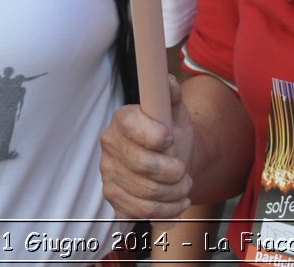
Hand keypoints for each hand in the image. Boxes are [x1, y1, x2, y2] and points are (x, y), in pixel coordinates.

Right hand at [99, 76, 194, 218]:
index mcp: (123, 119)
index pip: (131, 126)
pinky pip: (140, 212)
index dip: (154, 135)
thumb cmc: (171, 132)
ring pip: (145, 193)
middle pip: (141, 166)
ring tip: (185, 187)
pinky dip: (166, 211)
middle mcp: (109, 145)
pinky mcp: (114, 197)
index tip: (171, 138)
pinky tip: (176, 202)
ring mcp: (108, 173)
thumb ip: (171, 93)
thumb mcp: (175, 110)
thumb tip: (167, 81)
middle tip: (184, 172)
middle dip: (172, 172)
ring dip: (173, 194)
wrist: (170, 159)